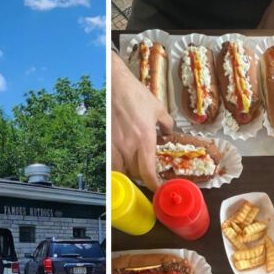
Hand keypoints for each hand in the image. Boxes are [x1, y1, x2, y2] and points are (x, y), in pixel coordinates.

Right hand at [111, 52, 172, 190]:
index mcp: (145, 139)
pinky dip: (116, 168)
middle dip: (143, 177)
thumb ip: (166, 123)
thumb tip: (167, 131)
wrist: (114, 84)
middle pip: (135, 174)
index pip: (148, 172)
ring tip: (134, 170)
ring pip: (121, 172)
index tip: (158, 188)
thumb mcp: (158, 108)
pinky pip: (110, 163)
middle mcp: (129, 145)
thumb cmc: (135, 94)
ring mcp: (115, 144)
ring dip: (129, 174)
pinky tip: (120, 164)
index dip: (154, 185)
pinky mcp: (105, 141)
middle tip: (148, 175)